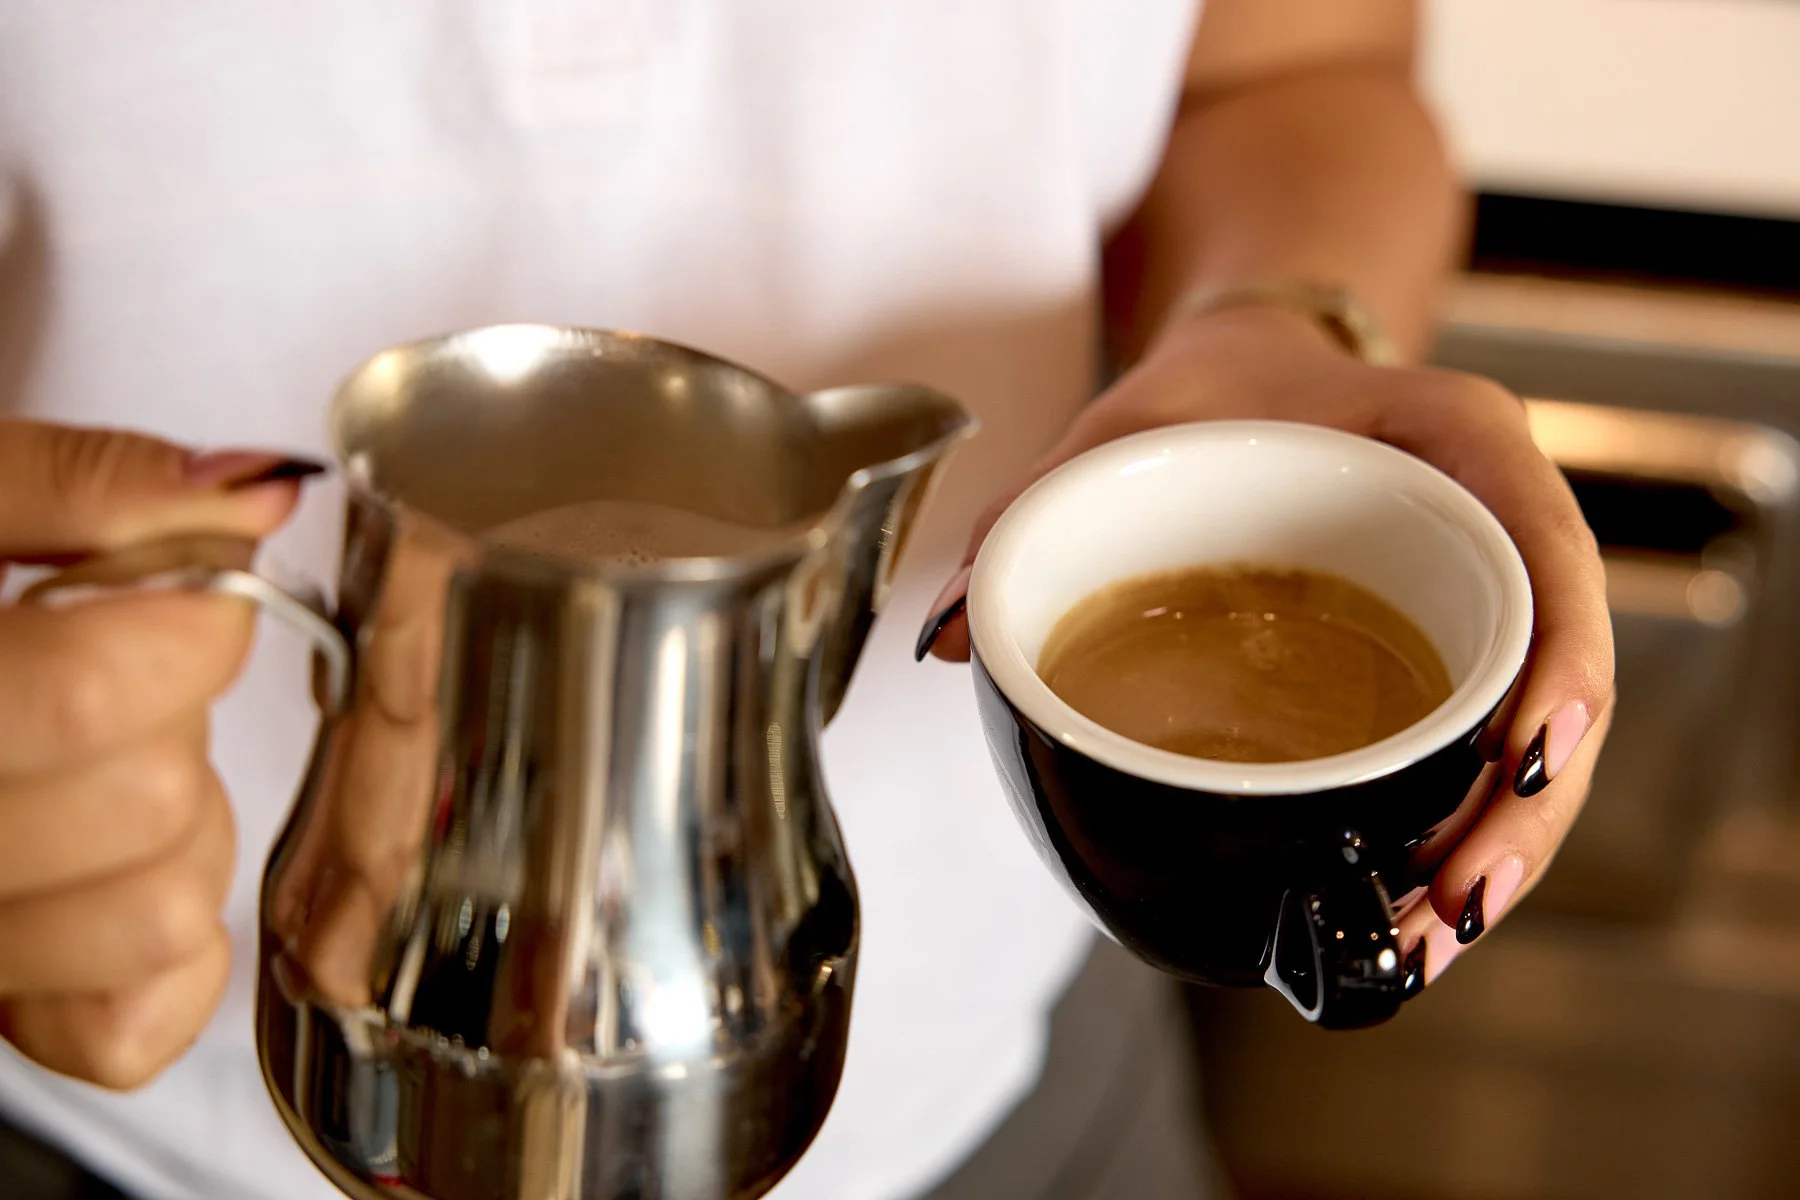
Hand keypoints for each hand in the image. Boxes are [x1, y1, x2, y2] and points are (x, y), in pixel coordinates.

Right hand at [0, 422, 315, 1087]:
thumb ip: (86, 488)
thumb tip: (251, 493)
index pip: (88, 696)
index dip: (191, 626)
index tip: (191, 591)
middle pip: (149, 803)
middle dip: (175, 722)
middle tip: (117, 683)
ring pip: (162, 917)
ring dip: (178, 833)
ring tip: (105, 773)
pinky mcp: (4, 1019)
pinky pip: (135, 1029)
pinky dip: (165, 954)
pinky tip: (111, 873)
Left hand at [917, 307, 1614, 986]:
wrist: (1247, 373)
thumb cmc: (1204, 395)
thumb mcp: (1121, 427)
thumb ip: (1034, 510)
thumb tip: (944, 637)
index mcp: (1453, 437)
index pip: (1549, 545)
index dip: (1561, 664)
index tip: (1525, 759)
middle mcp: (1497, 518)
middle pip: (1560, 677)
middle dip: (1523, 809)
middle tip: (1446, 907)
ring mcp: (1488, 592)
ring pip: (1536, 735)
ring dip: (1499, 847)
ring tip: (1422, 940)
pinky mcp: (1456, 651)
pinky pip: (1483, 743)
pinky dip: (1456, 827)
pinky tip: (1410, 908)